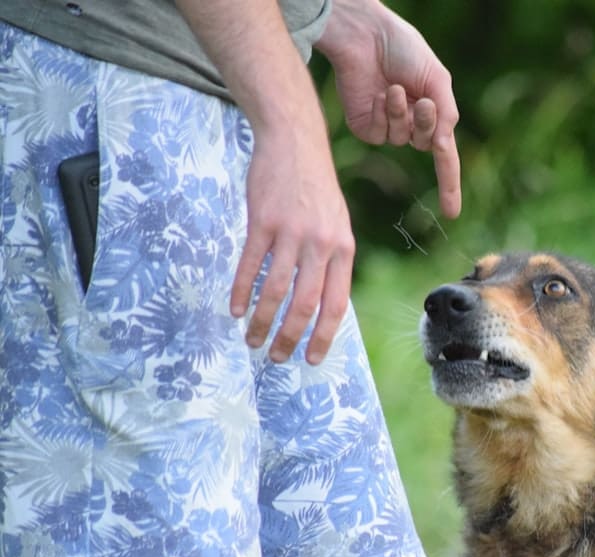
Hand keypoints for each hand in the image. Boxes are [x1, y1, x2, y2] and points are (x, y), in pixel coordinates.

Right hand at [176, 0, 355, 364]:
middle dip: (289, 337)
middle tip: (275, 357)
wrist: (295, 143)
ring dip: (261, 321)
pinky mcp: (263, 221)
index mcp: (344, 250)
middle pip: (305, 305)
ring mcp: (291, 233)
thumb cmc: (316, 191)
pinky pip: (250, 265)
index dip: (323, 336)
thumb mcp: (337, 225)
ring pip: (275, 290)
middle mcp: (321, 245)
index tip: (311, 359)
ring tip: (251, 339)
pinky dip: (241, 291)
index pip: (336, 304)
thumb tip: (325, 307)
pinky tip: (234, 309)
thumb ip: (332, 263)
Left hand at [317, 0, 460, 217]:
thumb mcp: (438, 80)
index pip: (444, 157)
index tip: (452, 214)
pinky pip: (381, 135)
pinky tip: (379, 94)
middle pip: (427, 145)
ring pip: (402, 140)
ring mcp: (387, 126)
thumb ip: (447, 114)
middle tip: (424, 101)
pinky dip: (384, 114)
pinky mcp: (364, 125)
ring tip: (395, 88)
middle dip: (428, 124)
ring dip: (402, 114)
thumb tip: (444, 148)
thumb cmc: (404, 50)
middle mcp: (410, 124)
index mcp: (432, 112)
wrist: (366, 35)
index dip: (449, 185)